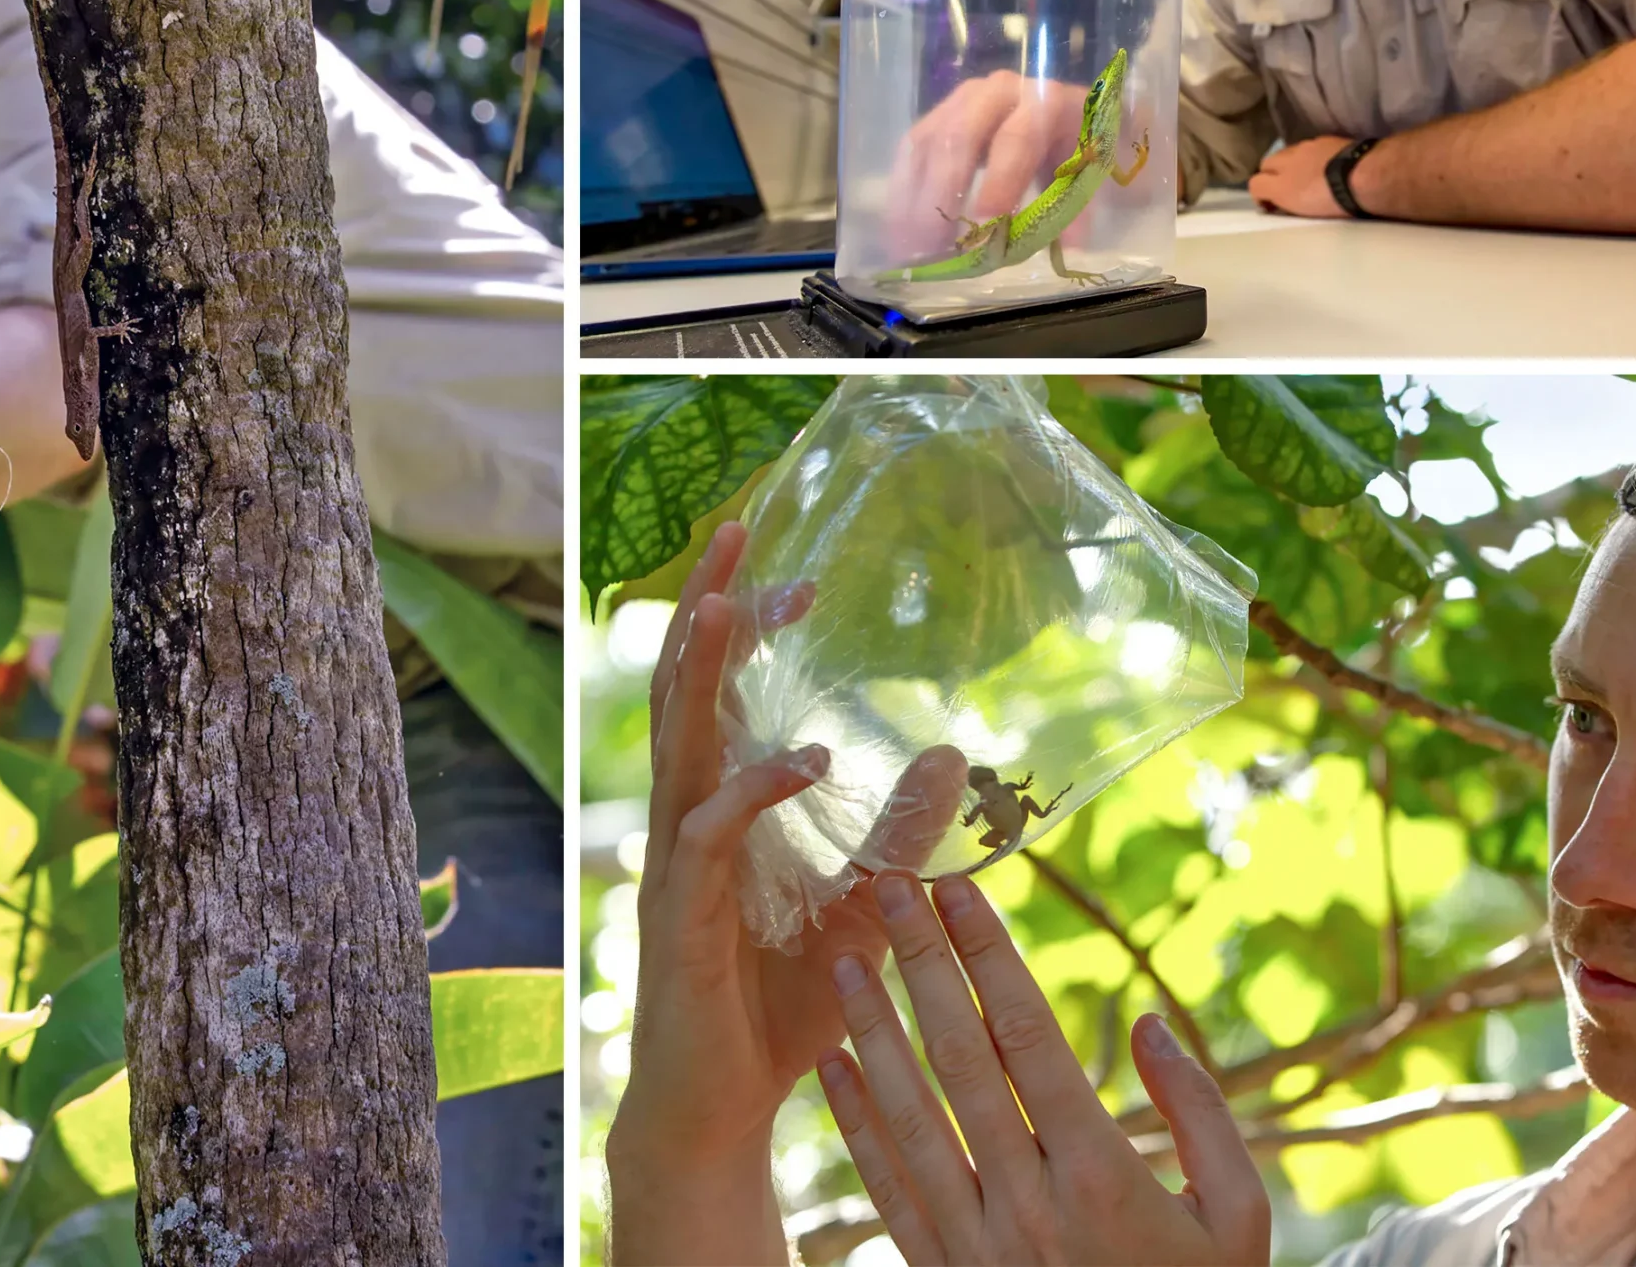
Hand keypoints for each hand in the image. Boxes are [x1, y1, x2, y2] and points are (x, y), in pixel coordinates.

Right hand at [607, 521, 960, 1258]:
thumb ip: (900, 833)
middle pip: (685, 689)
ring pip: (680, 742)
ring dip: (704, 668)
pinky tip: (809, 760)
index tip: (799, 578)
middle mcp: (687, 820)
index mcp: (720, 808)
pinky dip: (754, 790)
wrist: (723, 1108)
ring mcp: (676, 865)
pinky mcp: (682, 916)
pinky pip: (709, 834)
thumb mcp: (864, 906)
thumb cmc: (785, 1009)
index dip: (751, 630)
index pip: (725, 693)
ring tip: (735, 600)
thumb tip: (958, 753)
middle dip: (708, 607)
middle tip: (735, 527)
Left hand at [818, 872, 1267, 1265]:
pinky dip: (854, 1124)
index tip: (959, 888)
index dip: (988, 956)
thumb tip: (1146, 1023)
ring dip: (871, 1031)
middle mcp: (1026, 1204)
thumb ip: (1199, 1114)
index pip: (1027, 1038)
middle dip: (919, 964)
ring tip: (842, 959)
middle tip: (886, 887)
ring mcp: (975, 1246)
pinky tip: (831, 1065)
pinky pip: (887, 1190)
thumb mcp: (1240, 1219)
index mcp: (1099, 1176)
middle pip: (959, 1059)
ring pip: (909, 1117)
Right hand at [885, 72, 1089, 261]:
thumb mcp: (1088, 173)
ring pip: (927, 143)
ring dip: (914, 199)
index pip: (1018, 138)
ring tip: (909, 248)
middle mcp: (998, 92)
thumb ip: (1077, 208)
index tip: (983, 228)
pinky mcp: (937, 116)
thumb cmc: (1077, 146)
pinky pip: (910, 150)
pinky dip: (902, 191)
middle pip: (959, 137)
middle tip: (934, 247)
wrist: (1065, 114)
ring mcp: (961, 101)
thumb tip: (1069, 248)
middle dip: (943, 195)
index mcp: (1046, 101)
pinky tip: (898, 229)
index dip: (999, 183)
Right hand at [1246, 135, 1352, 218]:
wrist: (1364, 176)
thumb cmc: (1330, 198)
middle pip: (1268, 162)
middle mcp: (1289, 158)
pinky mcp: (1330, 140)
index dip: (1260, 194)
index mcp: (1280, 181)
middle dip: (1271, 173)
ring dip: (1293, 163)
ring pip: (1290, 152)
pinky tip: (1327, 166)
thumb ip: (1278, 197)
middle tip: (1286, 188)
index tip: (1270, 205)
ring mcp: (1310, 146)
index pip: (1256, 182)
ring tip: (1309, 176)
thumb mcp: (1297, 206)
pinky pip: (1313, 147)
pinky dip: (1314, 156)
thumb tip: (1270, 197)